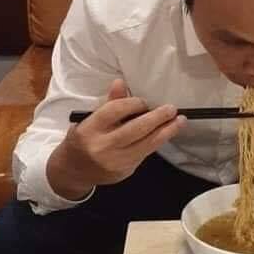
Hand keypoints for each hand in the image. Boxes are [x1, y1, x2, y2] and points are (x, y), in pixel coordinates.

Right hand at [47, 79, 185, 199]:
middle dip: (157, 118)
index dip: (133, 103)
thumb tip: (120, 83)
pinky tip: (167, 132)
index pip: (115, 111)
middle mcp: (103, 146)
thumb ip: (109, 104)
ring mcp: (115, 161)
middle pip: (135, 129)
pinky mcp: (125, 171)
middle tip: (171, 109)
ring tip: (180, 121)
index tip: (144, 102)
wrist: (74, 170)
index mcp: (91, 128)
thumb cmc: (84, 138)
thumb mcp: (90, 119)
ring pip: (146, 144)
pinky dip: (157, 141)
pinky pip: (145, 153)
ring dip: (166, 131)